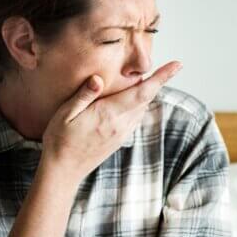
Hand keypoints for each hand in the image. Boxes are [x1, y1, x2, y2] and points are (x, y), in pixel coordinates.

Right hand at [41, 60, 181, 182]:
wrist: (63, 171)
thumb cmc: (59, 140)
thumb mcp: (64, 114)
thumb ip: (83, 95)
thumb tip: (98, 78)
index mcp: (108, 115)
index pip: (142, 92)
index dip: (161, 77)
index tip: (177, 65)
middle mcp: (120, 125)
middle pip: (146, 98)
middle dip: (155, 81)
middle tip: (159, 66)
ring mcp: (122, 134)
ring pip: (142, 108)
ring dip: (146, 93)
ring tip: (141, 80)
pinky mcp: (119, 140)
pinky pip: (136, 118)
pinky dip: (138, 105)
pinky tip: (128, 100)